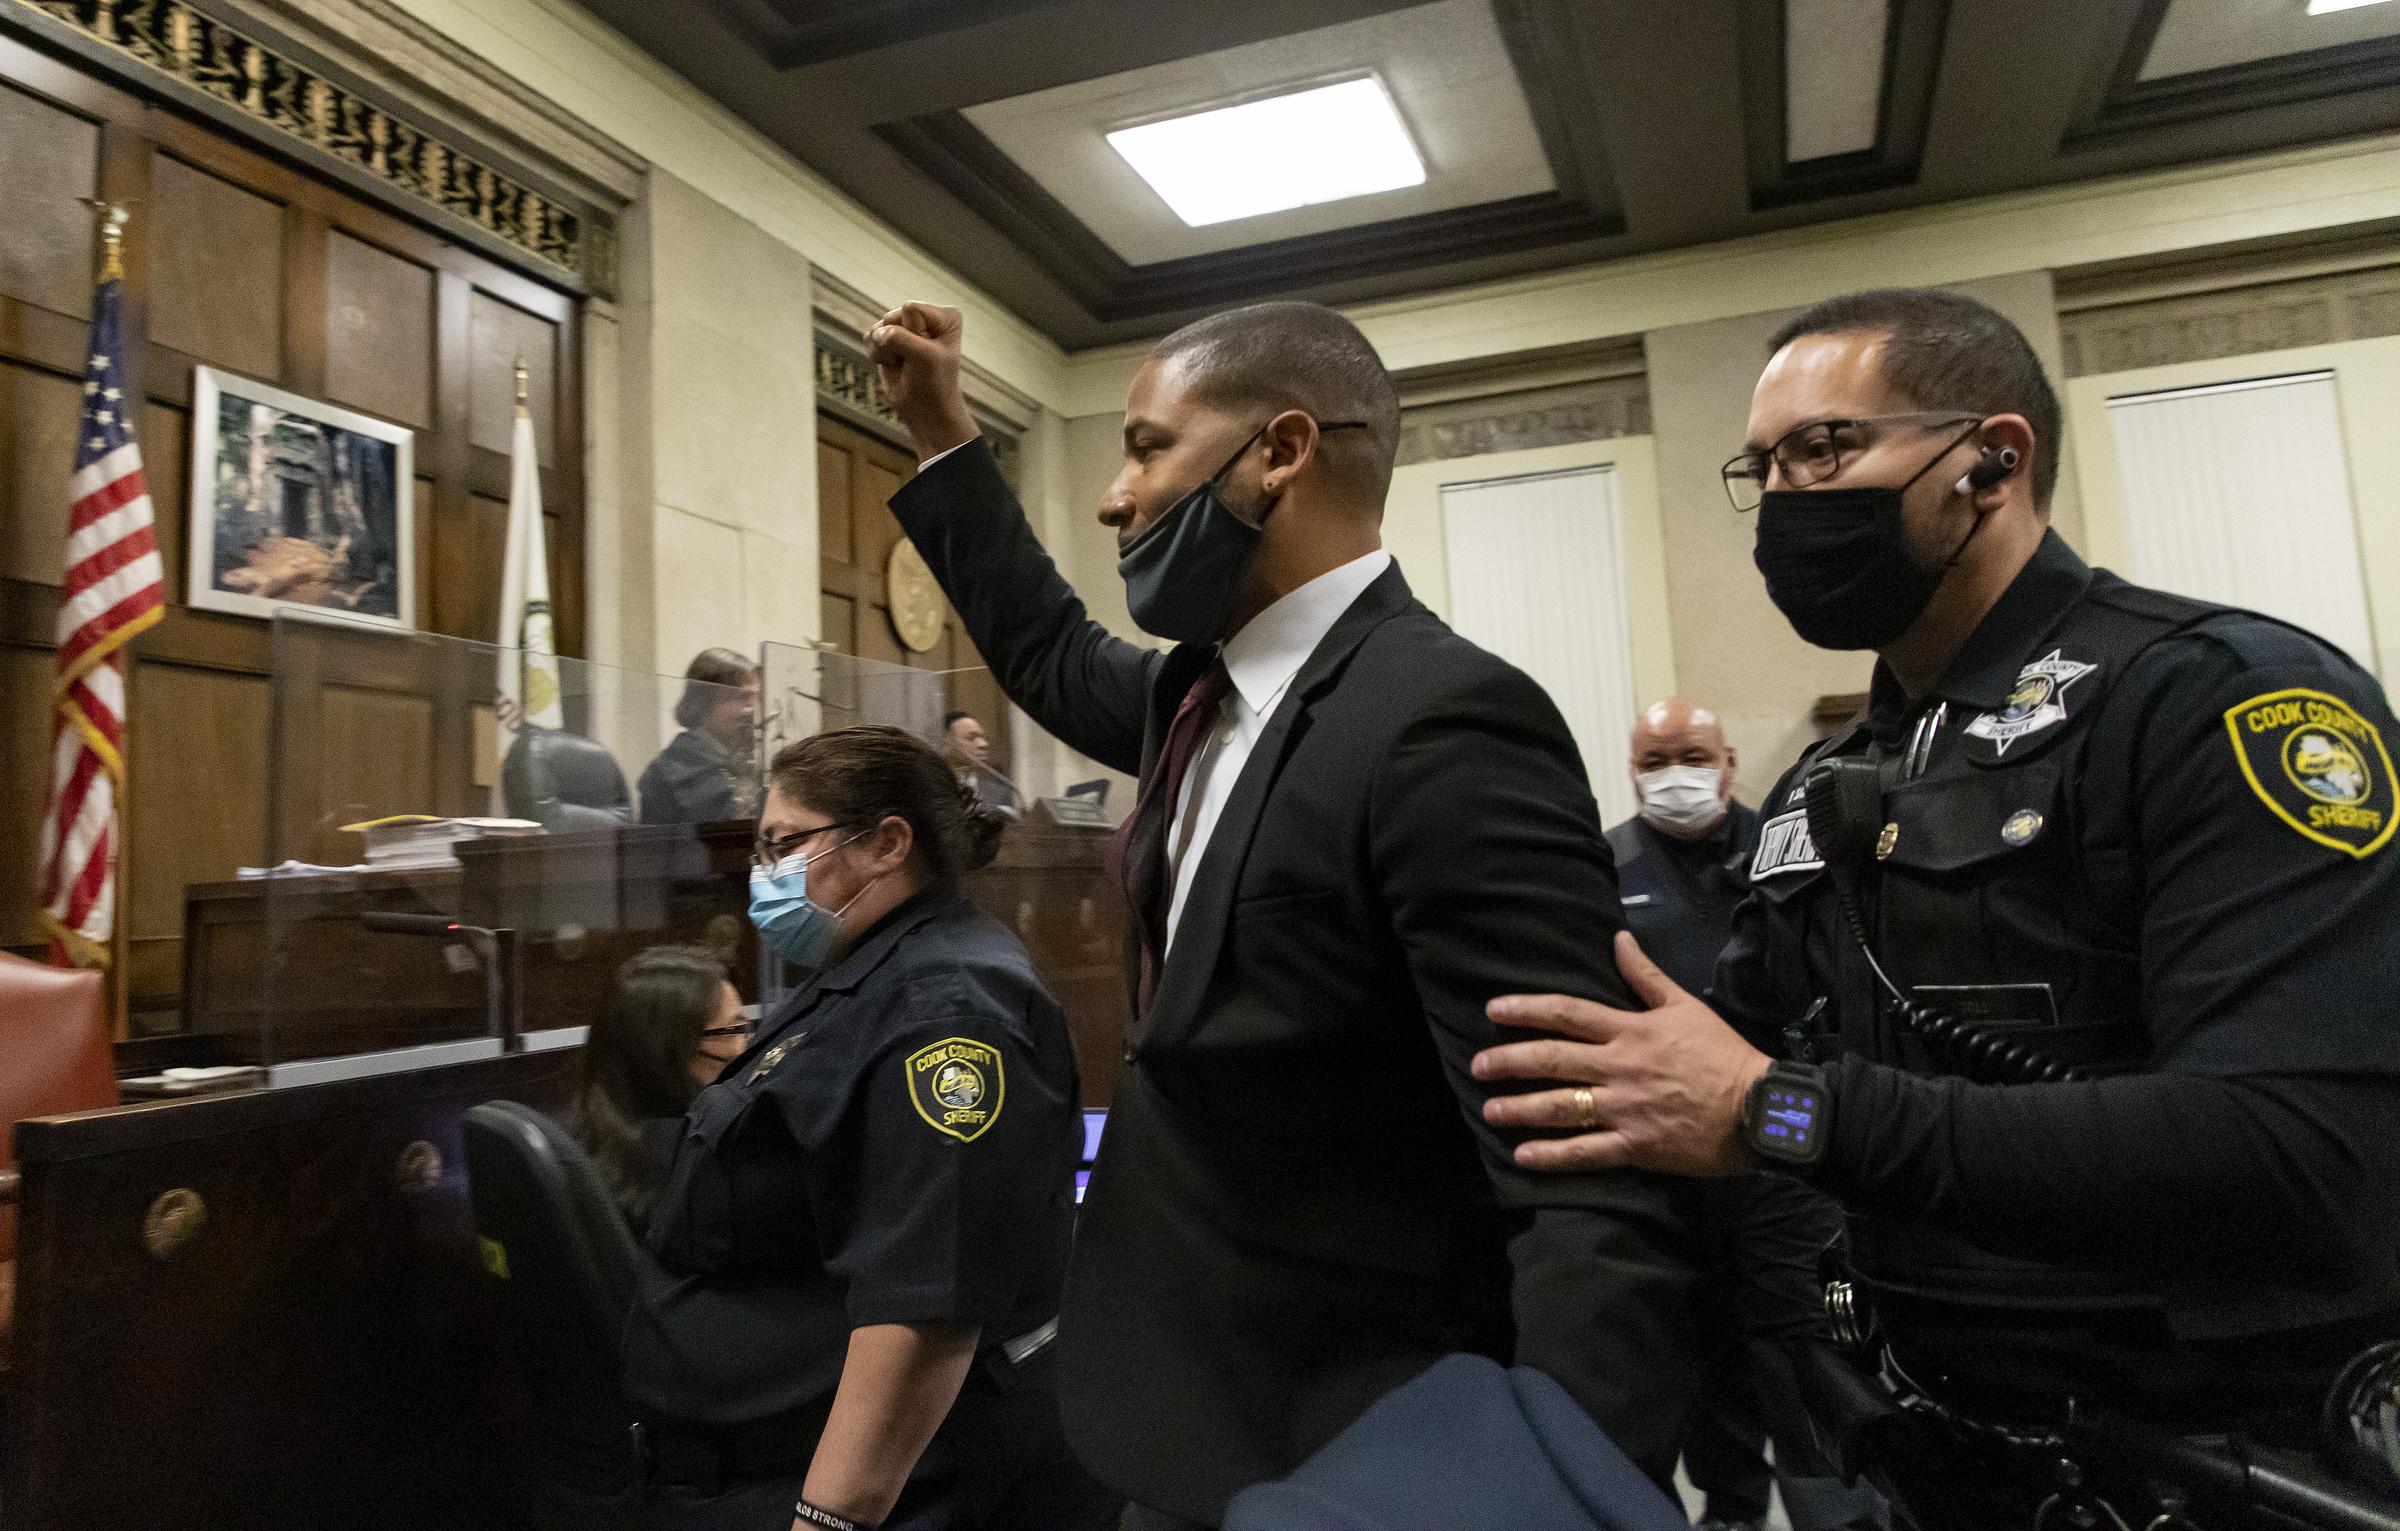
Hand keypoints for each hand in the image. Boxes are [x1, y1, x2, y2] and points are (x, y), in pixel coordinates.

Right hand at [864, 302, 977, 459]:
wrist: (924, 409)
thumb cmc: (933, 382)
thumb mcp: (924, 356)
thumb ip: (899, 337)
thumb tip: (875, 332)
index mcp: (945, 315)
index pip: (911, 309)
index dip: (913, 334)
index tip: (925, 354)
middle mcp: (925, 317)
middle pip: (893, 316)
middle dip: (897, 342)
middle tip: (912, 361)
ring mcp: (905, 327)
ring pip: (879, 326)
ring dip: (885, 350)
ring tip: (902, 363)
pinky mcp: (888, 339)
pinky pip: (869, 336)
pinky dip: (876, 354)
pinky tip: (891, 364)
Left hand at [1471, 930, 1772, 1176]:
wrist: (1760, 1107)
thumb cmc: (1723, 1053)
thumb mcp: (1686, 1005)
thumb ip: (1645, 975)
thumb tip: (1618, 937)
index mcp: (1631, 1031)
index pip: (1568, 1014)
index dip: (1527, 1010)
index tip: (1493, 1010)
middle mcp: (1619, 1068)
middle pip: (1553, 1059)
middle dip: (1509, 1061)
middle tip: (1478, 1065)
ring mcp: (1625, 1109)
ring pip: (1561, 1106)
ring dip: (1520, 1108)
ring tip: (1490, 1108)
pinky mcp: (1636, 1146)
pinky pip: (1585, 1152)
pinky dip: (1552, 1155)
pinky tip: (1522, 1156)